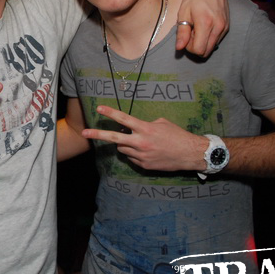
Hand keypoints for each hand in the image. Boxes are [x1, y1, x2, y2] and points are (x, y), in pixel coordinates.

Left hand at [81, 105, 205, 171]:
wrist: (190, 154)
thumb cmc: (177, 135)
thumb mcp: (162, 123)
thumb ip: (145, 124)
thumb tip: (134, 128)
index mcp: (146, 129)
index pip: (124, 119)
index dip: (110, 113)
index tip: (99, 108)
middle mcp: (141, 142)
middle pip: (114, 138)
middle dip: (98, 134)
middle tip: (84, 133)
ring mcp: (141, 155)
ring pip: (122, 148)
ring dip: (124, 144)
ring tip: (137, 142)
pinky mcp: (143, 165)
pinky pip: (131, 158)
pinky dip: (134, 153)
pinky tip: (146, 151)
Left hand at [175, 0, 228, 56]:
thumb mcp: (183, 14)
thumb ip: (182, 32)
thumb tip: (179, 48)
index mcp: (206, 23)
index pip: (198, 50)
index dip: (189, 47)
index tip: (186, 35)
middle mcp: (218, 26)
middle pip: (206, 51)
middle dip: (195, 46)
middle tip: (190, 32)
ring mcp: (225, 26)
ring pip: (212, 47)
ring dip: (202, 42)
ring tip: (197, 28)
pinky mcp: (227, 26)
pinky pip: (217, 40)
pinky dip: (209, 38)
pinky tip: (204, 26)